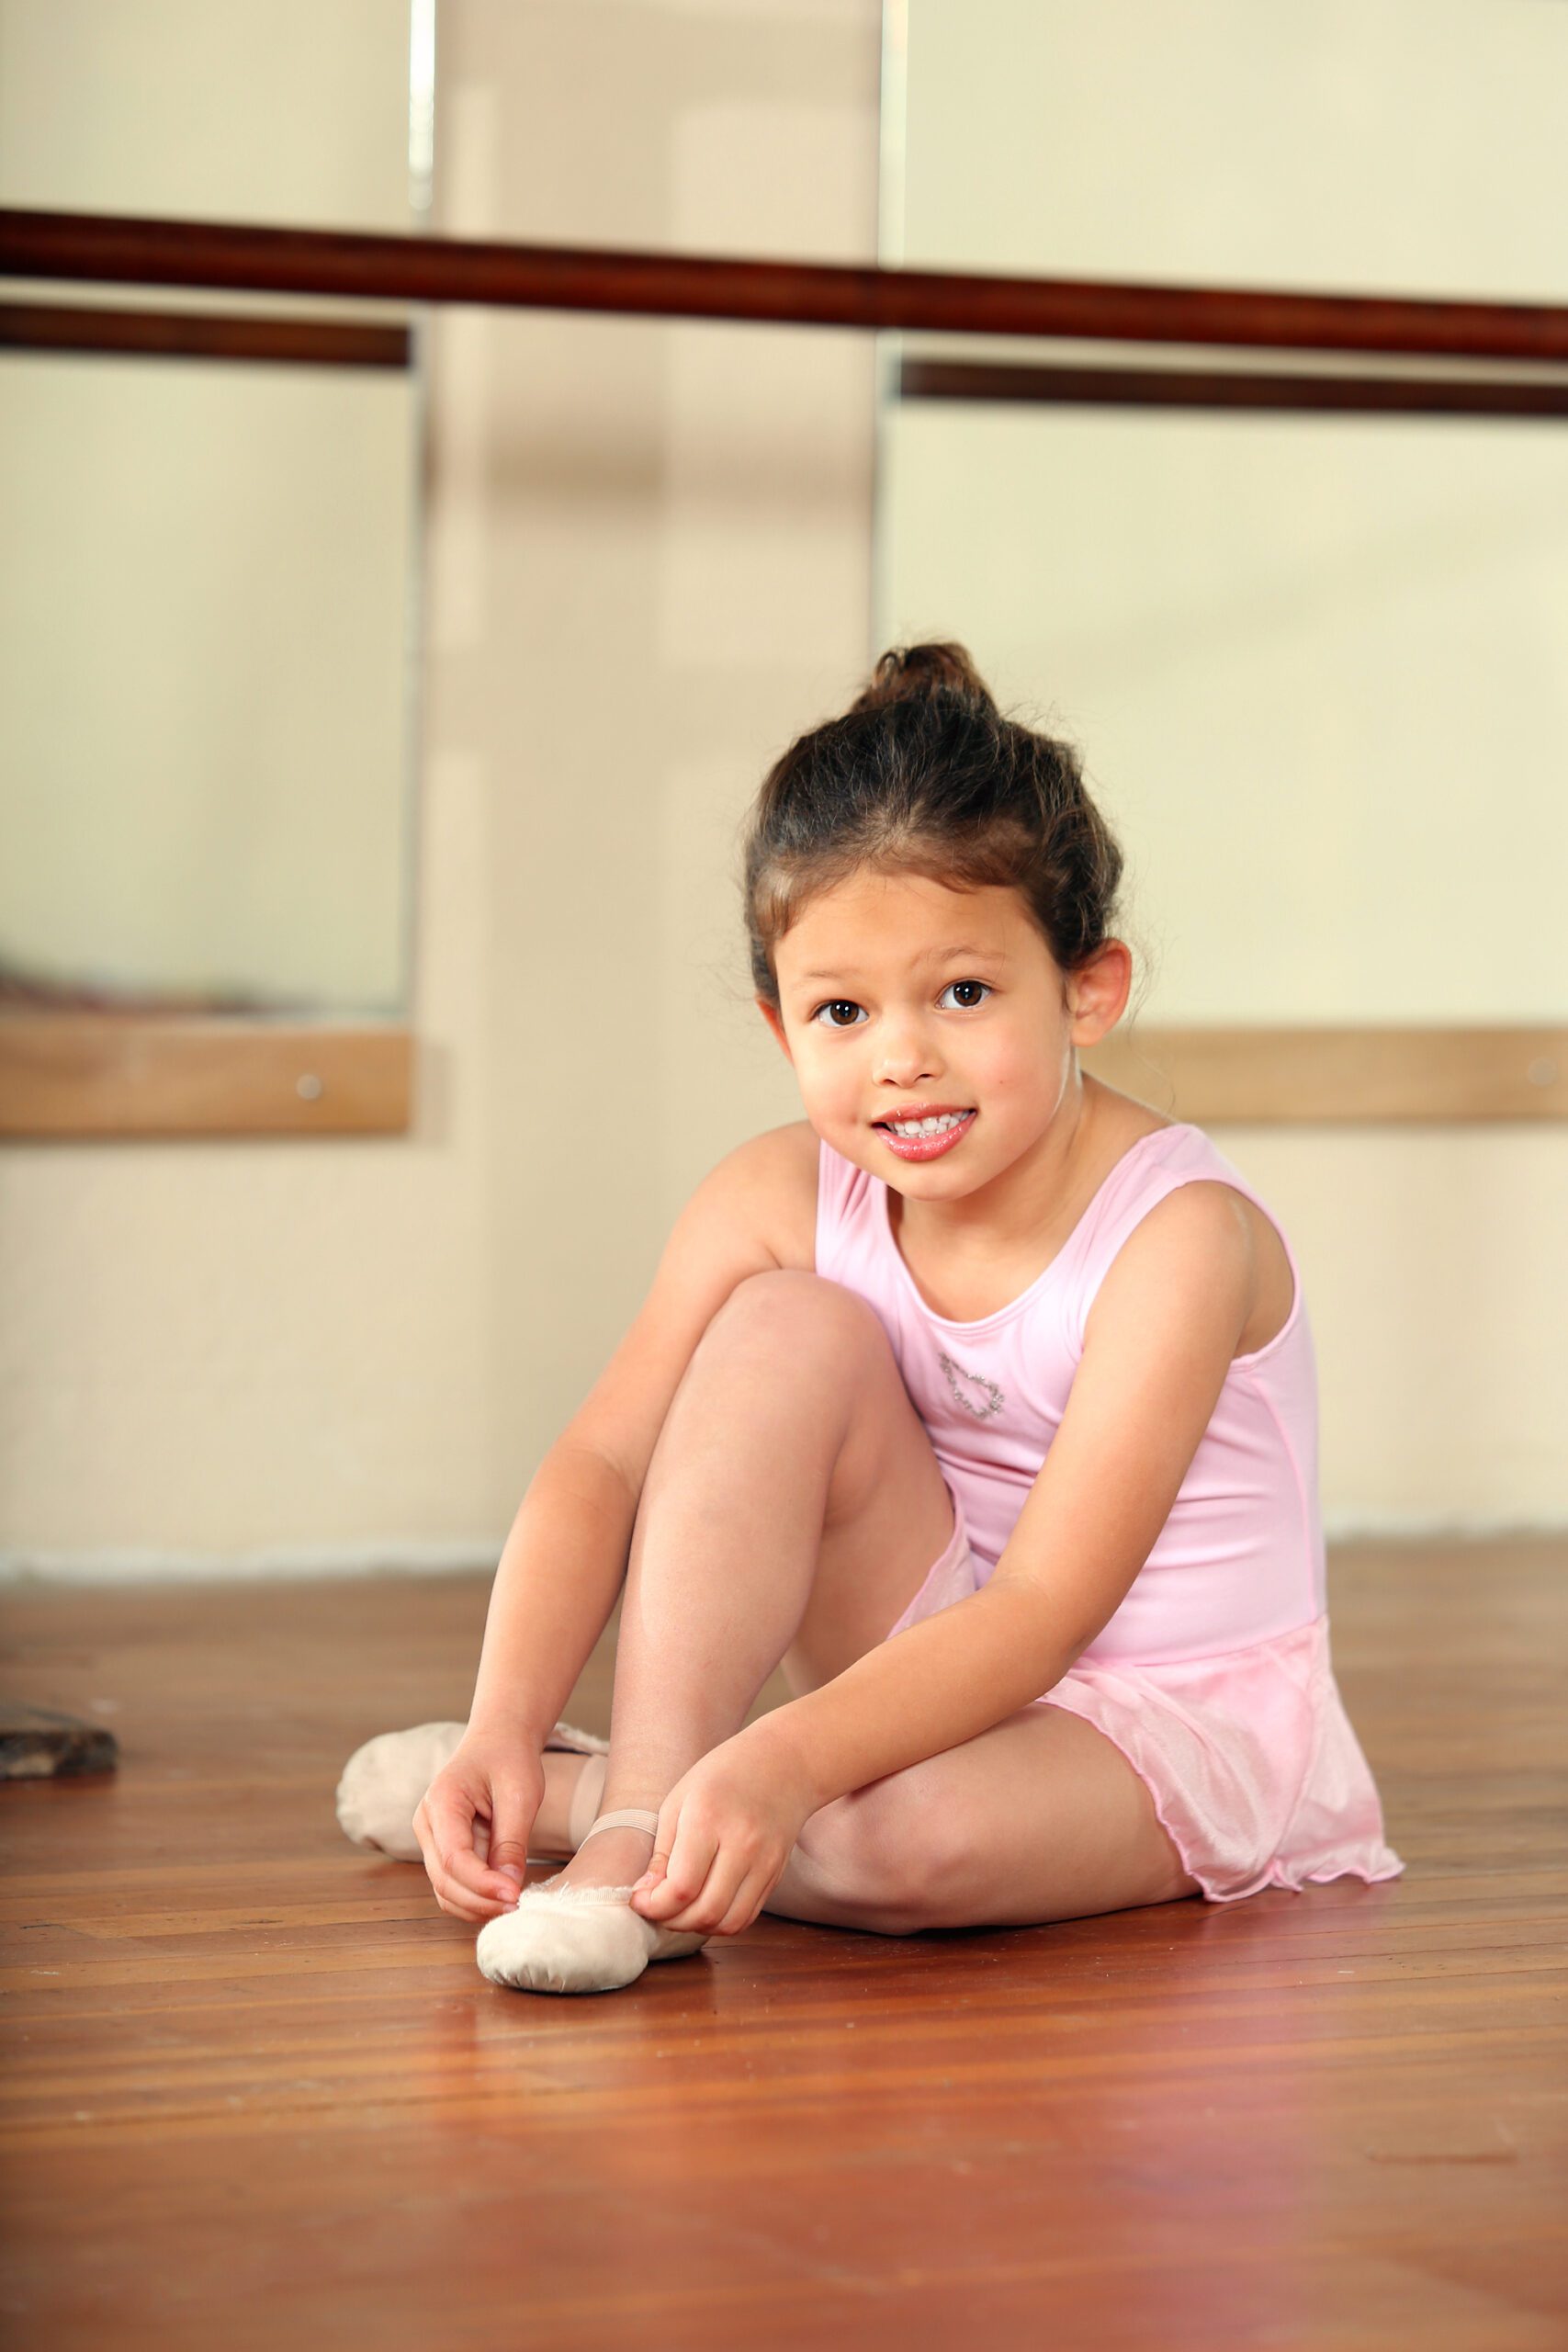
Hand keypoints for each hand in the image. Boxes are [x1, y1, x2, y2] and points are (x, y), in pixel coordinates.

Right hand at [413, 1731, 545, 1923]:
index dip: (483, 1883)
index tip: (515, 1894)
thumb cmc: (509, 1759)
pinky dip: (474, 1899)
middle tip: (519, 1905)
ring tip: (513, 1902)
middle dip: (481, 1900)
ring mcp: (431, 1839)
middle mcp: (427, 1824)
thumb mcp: (520, 1794)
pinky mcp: (442, 1850)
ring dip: (477, 1906)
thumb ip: (512, 1841)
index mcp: (442, 1801)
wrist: (498, 1741)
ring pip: (445, 1890)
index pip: (454, 1857)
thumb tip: (509, 1887)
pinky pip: (452, 1885)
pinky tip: (501, 1896)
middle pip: (445, 1880)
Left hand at [628, 1725, 817, 1938]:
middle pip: (705, 1911)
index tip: (639, 1899)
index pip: (681, 1887)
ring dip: (697, 1926)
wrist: (785, 1764)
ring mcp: (764, 1862)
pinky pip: (746, 1916)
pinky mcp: (776, 1874)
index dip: (653, 1905)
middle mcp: (741, 1845)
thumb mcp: (679, 1800)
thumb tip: (646, 1895)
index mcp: (708, 1819)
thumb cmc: (723, 1775)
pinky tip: (706, 1904)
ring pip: (728, 1923)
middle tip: (657, 1907)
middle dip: (671, 1920)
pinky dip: (721, 1921)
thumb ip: (662, 1852)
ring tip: (681, 1908)